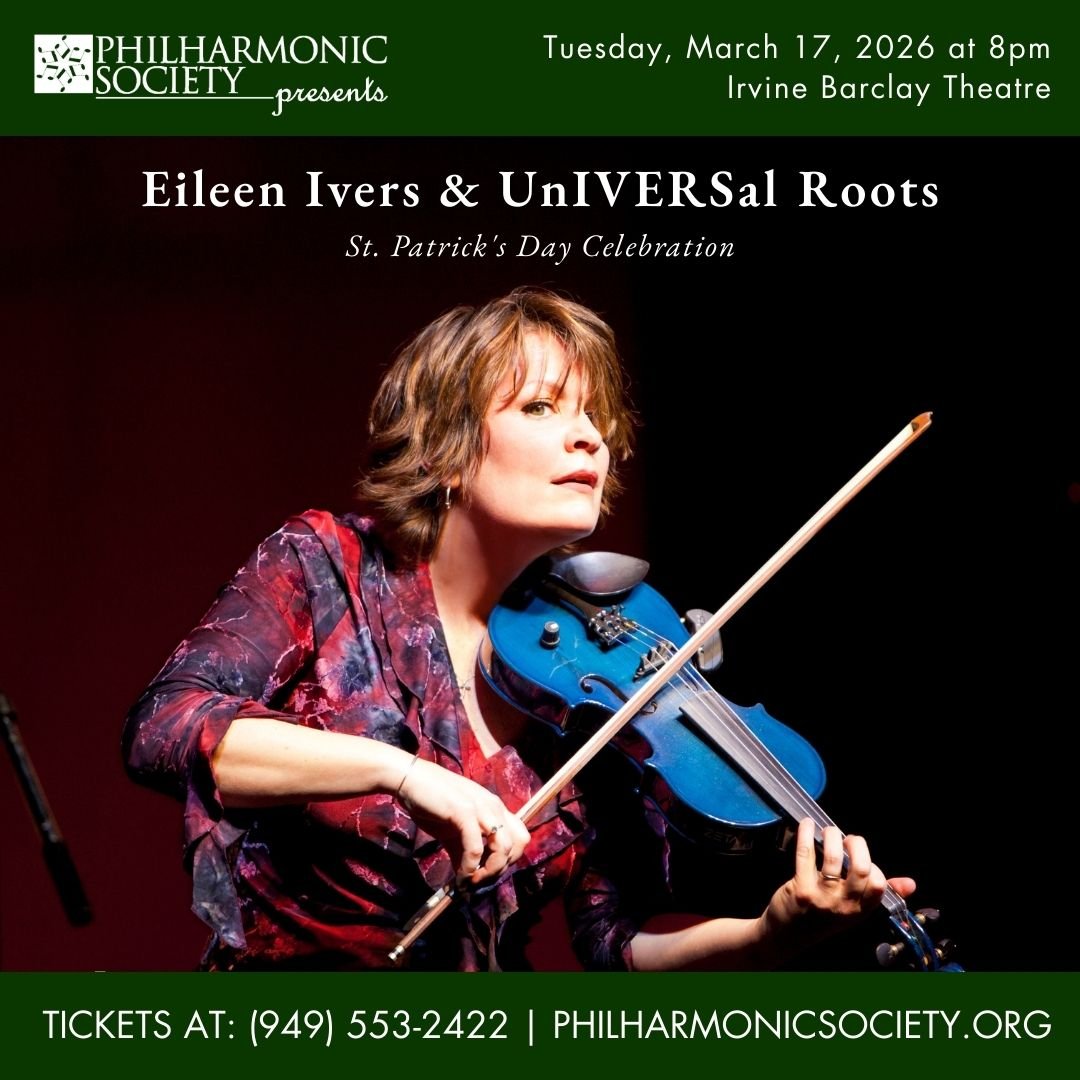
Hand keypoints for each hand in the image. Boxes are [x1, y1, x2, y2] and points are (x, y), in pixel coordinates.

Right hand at [396, 756, 530, 884]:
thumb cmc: (431, 802)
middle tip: (479, 881)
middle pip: (519, 844)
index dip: (509, 860)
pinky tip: (460, 876)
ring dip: (489, 872)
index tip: (488, 873)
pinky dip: (470, 868)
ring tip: (471, 881)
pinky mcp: (464, 811)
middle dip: (501, 869)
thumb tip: (466, 879)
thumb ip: (463, 851)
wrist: (410, 779)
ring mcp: (481, 807)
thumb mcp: (453, 830)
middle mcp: (494, 806)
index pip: (521, 837)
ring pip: (504, 847)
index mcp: (495, 808)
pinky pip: (476, 848)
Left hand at [761, 818, 915, 952]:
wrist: (787, 935)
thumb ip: (879, 893)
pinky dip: (806, 833)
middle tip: (848, 839)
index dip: (872, 863)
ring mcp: (822, 897)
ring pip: (832, 857)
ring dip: (831, 835)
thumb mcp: (854, 909)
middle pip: (861, 869)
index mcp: (860, 909)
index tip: (860, 854)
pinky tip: (807, 824)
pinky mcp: (801, 889)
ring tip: (828, 831)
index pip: (878, 884)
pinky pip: (806, 853)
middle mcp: (844, 905)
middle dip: (857, 845)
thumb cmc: (822, 917)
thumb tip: (910, 884)